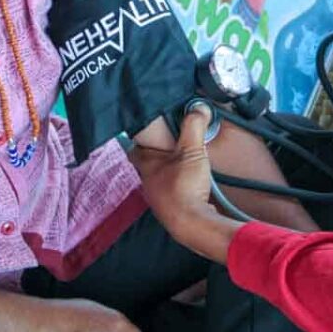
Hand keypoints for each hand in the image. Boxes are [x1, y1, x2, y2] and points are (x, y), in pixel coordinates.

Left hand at [128, 104, 216, 242]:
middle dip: (158, 155)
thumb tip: (198, 107)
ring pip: (160, 180)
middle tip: (173, 145)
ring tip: (185, 163)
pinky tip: (192, 185)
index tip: (149, 132)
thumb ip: (194, 127)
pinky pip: (172, 195)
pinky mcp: (172, 211)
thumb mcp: (192, 150)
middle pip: (148, 165)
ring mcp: (158, 199)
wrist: (192, 223)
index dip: (140, 140)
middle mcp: (148, 183)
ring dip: (169, 173)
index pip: (134, 150)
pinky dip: (180, 188)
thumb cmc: (185, 187)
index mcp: (146, 166)